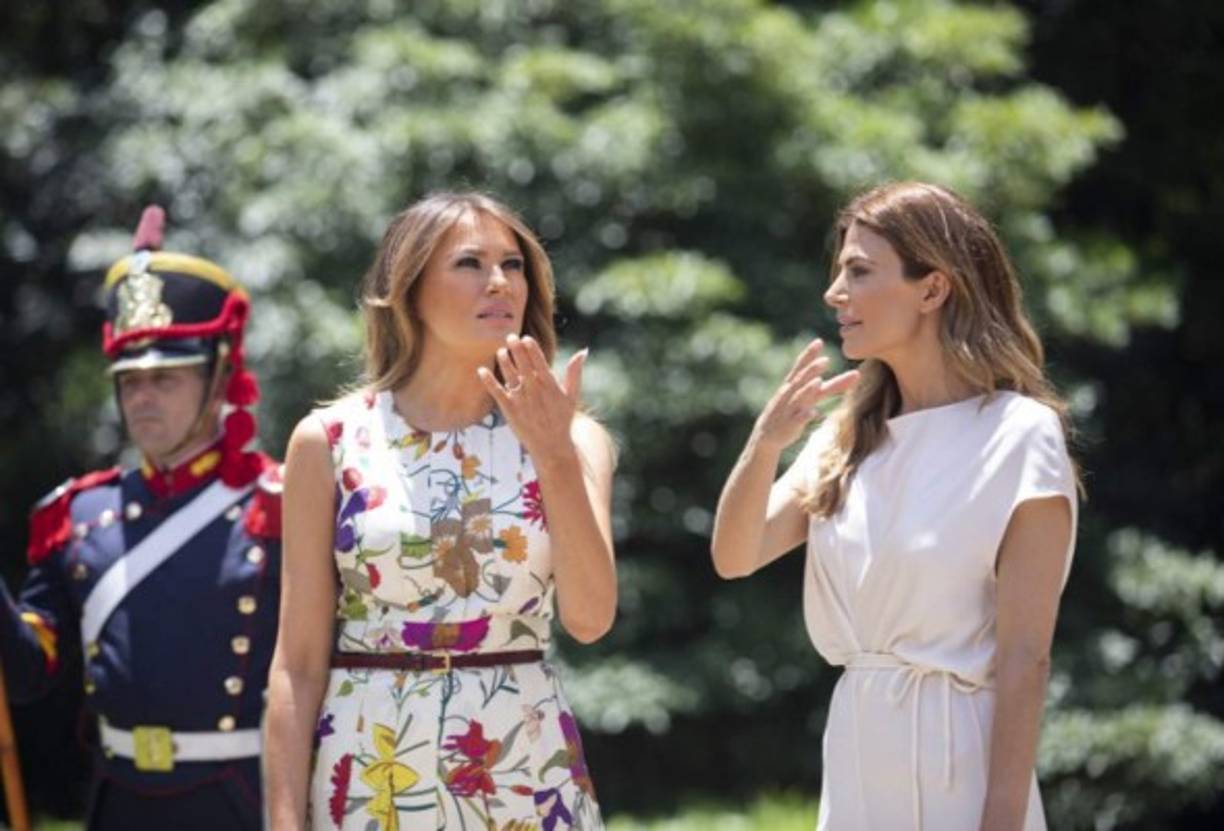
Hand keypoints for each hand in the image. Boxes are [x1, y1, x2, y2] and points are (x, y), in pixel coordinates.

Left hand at [476, 334, 585, 463]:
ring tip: (500, 351)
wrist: (551, 445)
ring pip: (510, 376)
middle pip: (523, 365)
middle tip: (510, 337)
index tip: (526, 338)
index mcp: (549, 385)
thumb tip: (583, 351)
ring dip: (504, 362)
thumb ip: (575, 372)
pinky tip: (482, 370)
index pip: (539, 361)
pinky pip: (496, 392)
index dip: (531, 349)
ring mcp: (521, 400)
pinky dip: (489, 381)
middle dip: (516, 350)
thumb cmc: (562, 418)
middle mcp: (534, 390)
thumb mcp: (572, 395)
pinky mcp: (509, 409)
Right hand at [753, 338, 858, 451]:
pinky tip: (814, 413)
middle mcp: (789, 395)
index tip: (818, 342)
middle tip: (825, 359)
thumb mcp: (807, 398)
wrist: (766, 437)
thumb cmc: (788, 414)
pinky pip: (797, 420)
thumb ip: (826, 388)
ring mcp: (789, 410)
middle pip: (801, 380)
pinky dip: (805, 416)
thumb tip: (850, 378)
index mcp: (792, 386)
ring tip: (818, 381)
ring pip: (799, 398)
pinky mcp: (789, 426)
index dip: (808, 355)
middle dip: (811, 370)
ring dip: (808, 389)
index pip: (800, 367)